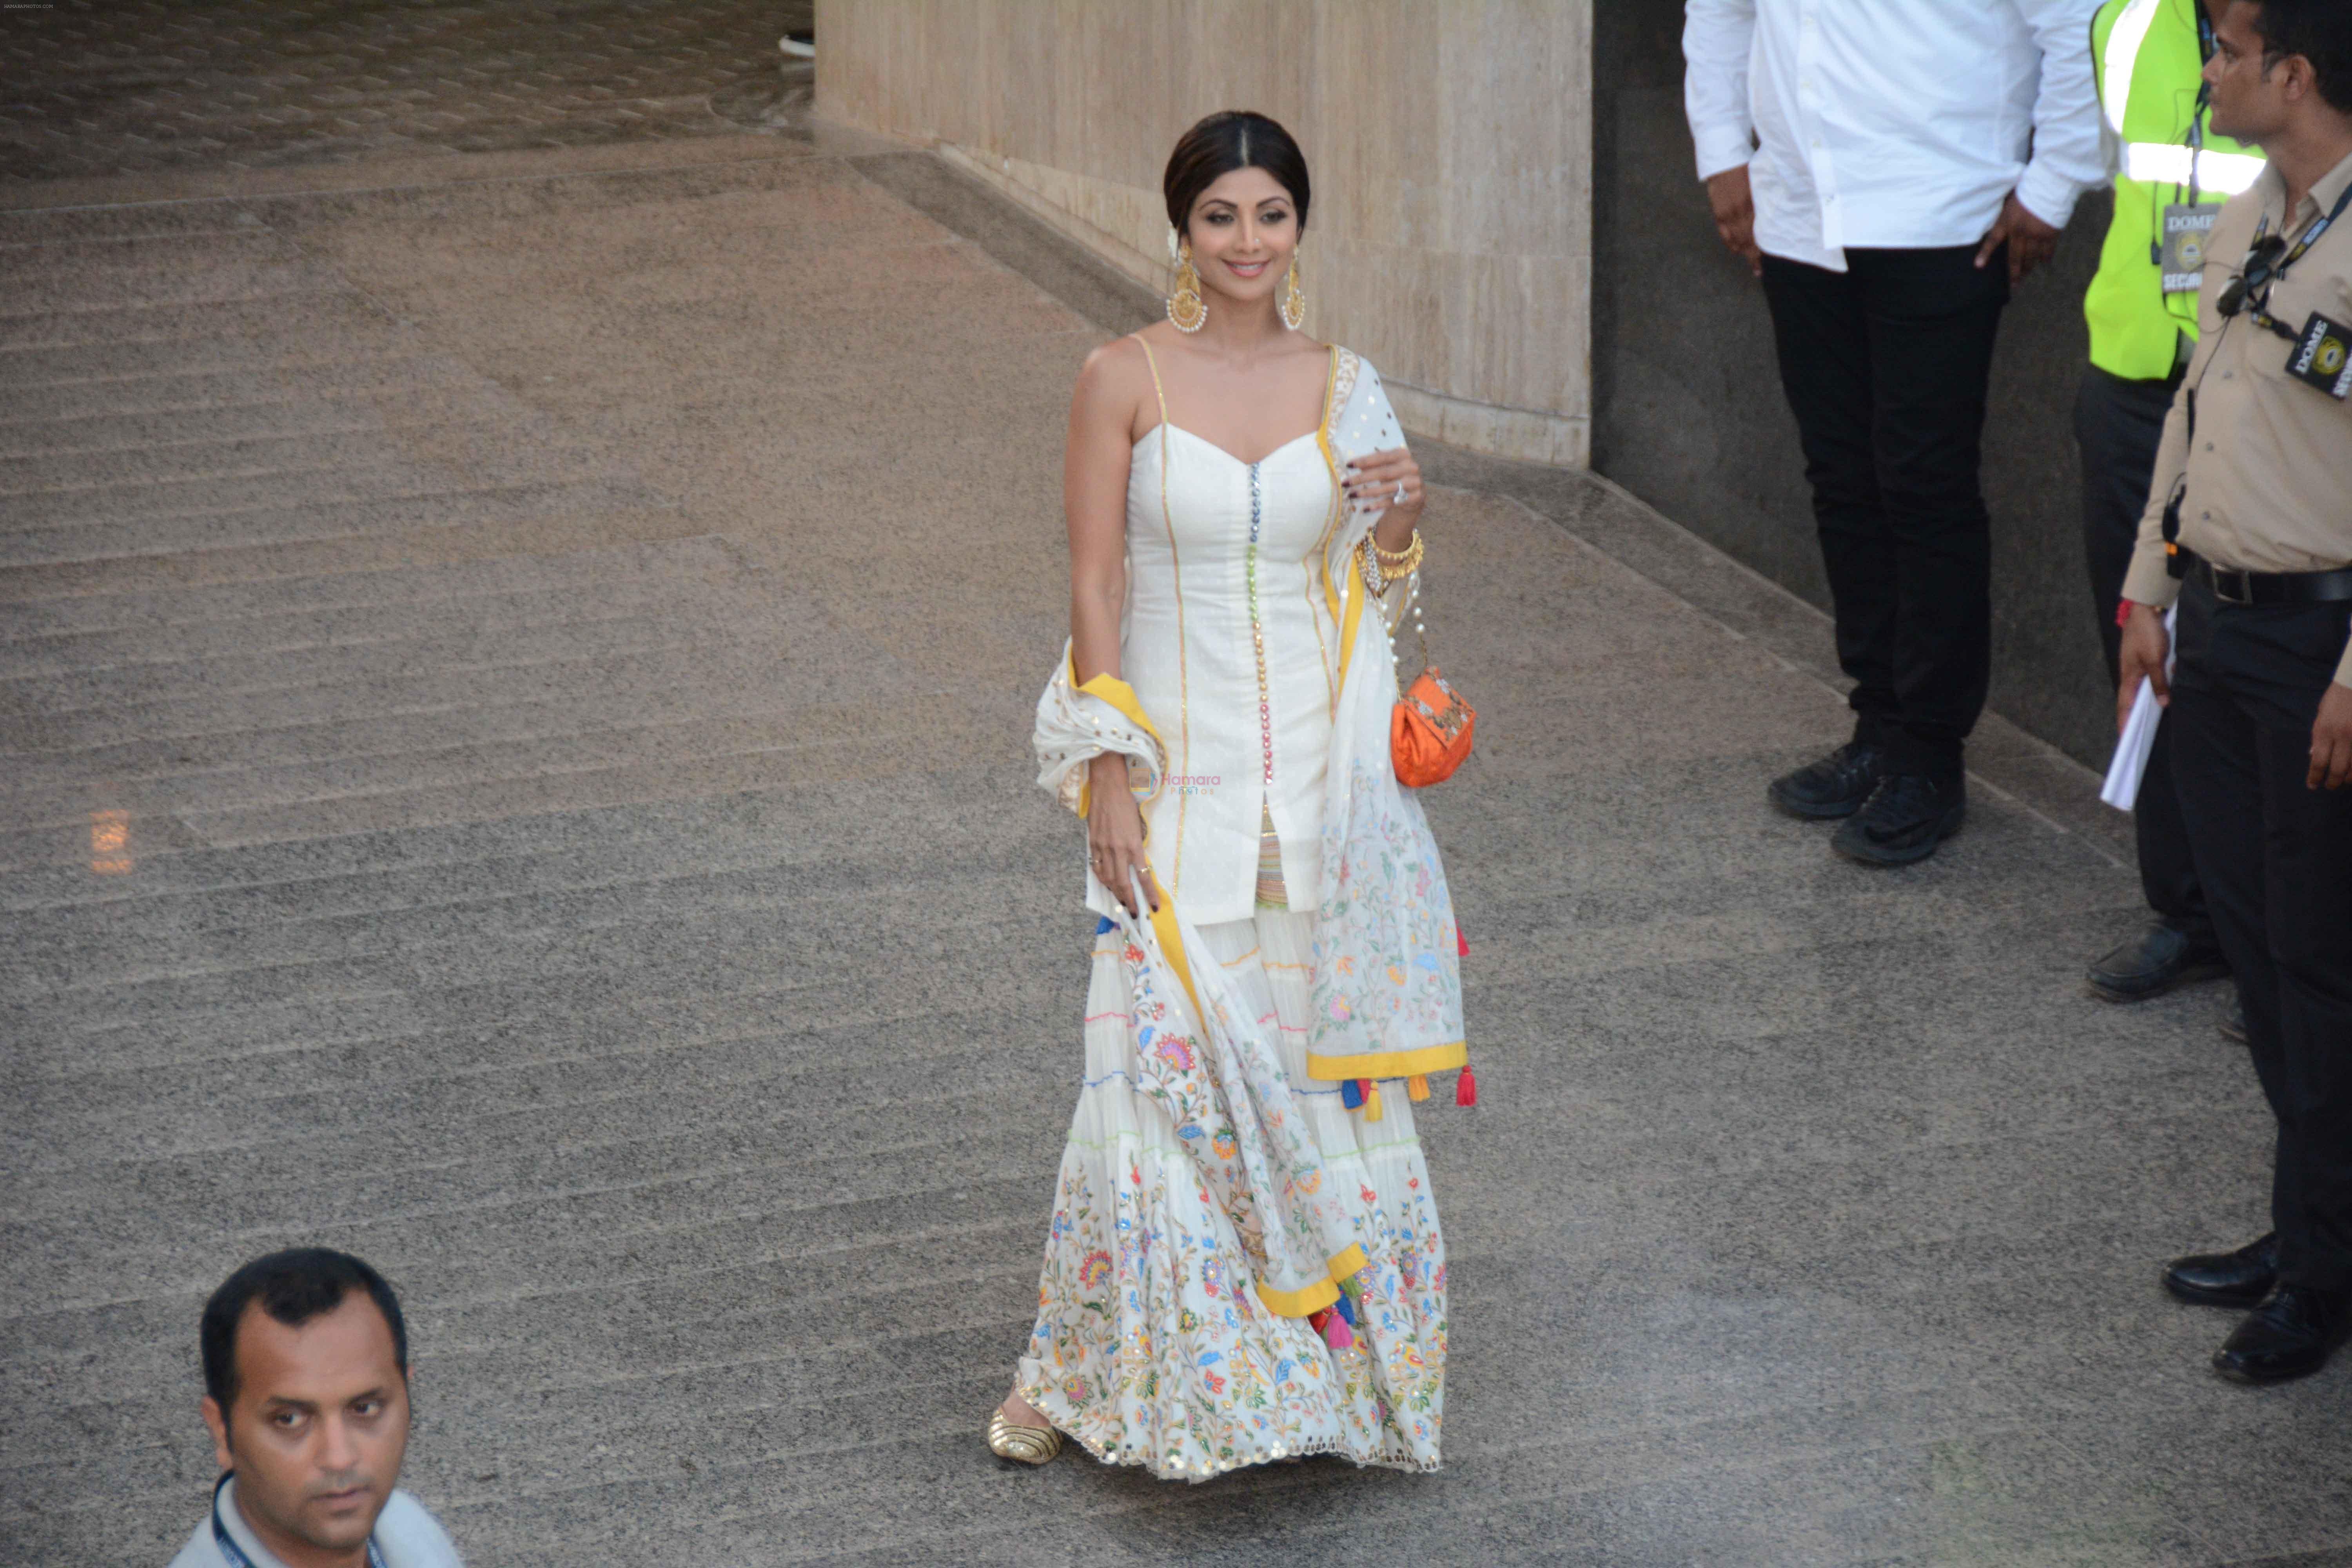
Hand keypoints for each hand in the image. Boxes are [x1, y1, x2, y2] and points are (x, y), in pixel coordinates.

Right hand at [1086, 754, 1159, 913]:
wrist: (1108, 787)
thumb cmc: (1127, 803)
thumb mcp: (1138, 826)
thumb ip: (1136, 846)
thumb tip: (1138, 865)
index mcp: (1134, 845)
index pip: (1143, 876)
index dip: (1149, 894)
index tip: (1154, 907)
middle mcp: (1118, 849)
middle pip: (1123, 884)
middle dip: (1129, 901)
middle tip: (1133, 913)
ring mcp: (1103, 847)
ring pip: (1107, 879)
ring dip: (1114, 892)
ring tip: (1120, 900)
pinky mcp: (1092, 843)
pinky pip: (1096, 867)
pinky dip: (1101, 878)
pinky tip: (1106, 882)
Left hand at [1343, 447, 1424, 545]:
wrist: (1414, 496)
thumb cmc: (1395, 478)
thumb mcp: (1386, 468)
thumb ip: (1372, 465)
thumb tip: (1351, 465)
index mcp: (1403, 454)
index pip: (1381, 456)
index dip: (1364, 461)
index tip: (1348, 465)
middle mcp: (1411, 466)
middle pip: (1383, 472)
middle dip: (1362, 478)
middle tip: (1345, 483)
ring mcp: (1416, 482)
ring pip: (1388, 487)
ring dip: (1368, 492)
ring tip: (1352, 495)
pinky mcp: (1416, 497)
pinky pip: (1394, 501)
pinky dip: (1378, 505)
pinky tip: (1365, 508)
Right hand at [1705, 165, 1761, 276]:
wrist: (1724, 160)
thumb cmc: (1747, 167)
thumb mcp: (1761, 183)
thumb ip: (1766, 201)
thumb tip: (1776, 217)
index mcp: (1751, 206)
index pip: (1757, 235)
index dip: (1761, 251)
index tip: (1766, 263)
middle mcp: (1738, 214)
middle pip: (1746, 242)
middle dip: (1753, 257)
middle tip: (1759, 270)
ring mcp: (1726, 215)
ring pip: (1735, 240)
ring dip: (1743, 252)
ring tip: (1751, 262)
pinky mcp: (1718, 213)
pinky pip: (1725, 234)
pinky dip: (1731, 243)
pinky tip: (1736, 250)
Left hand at [1975, 192, 2061, 285]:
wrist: (2050, 184)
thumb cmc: (2029, 187)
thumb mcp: (2010, 200)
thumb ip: (2006, 213)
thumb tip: (2003, 220)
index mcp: (2008, 222)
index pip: (1993, 240)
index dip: (1985, 253)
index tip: (1978, 266)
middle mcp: (2020, 232)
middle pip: (2015, 257)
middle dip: (2014, 273)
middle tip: (2013, 286)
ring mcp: (2036, 235)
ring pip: (2031, 257)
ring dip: (2028, 268)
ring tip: (2026, 277)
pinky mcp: (2050, 234)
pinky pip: (2047, 251)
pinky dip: (2045, 258)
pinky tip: (2044, 263)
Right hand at [2116, 602, 2170, 731]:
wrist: (2145, 609)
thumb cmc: (2147, 634)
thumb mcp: (2156, 660)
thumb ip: (2159, 682)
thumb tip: (2163, 704)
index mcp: (2129, 677)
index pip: (2124, 706)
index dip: (2124, 723)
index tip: (2124, 739)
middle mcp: (2131, 674)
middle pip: (2131, 701)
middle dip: (2134, 717)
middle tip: (2138, 733)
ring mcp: (2136, 666)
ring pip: (2141, 689)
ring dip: (2146, 701)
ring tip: (2152, 716)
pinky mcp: (2144, 659)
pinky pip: (2149, 678)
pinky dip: (2155, 686)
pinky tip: (2163, 688)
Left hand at [2310, 682, 2351, 788]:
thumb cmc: (2337, 698)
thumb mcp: (2321, 715)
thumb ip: (2317, 737)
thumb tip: (2313, 756)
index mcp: (2325, 730)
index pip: (2318, 762)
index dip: (2315, 777)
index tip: (2313, 785)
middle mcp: (2343, 735)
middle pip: (2338, 769)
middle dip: (2333, 782)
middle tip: (2331, 786)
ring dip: (2350, 779)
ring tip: (2346, 782)